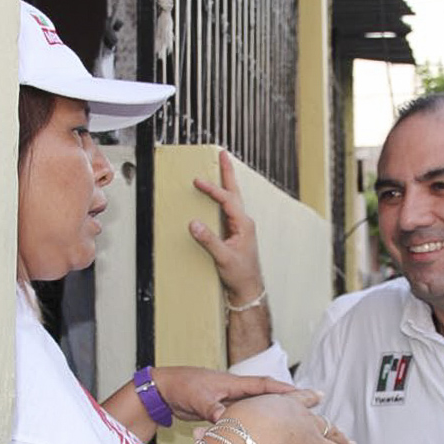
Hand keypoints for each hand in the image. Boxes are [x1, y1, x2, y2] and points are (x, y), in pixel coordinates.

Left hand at [152, 366, 292, 423]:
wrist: (166, 390)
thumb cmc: (182, 388)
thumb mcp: (198, 399)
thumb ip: (213, 409)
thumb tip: (225, 419)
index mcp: (236, 384)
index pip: (266, 386)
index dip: (285, 391)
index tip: (304, 395)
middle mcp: (239, 391)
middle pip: (272, 395)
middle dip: (293, 398)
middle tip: (318, 400)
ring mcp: (235, 400)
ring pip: (264, 407)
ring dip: (281, 411)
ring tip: (303, 418)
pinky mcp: (229, 410)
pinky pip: (253, 417)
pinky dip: (265, 422)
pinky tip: (274, 430)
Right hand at [189, 149, 264, 305]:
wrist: (248, 289)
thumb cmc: (240, 275)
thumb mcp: (223, 258)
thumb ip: (209, 240)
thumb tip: (194, 224)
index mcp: (244, 225)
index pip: (227, 200)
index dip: (212, 190)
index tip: (198, 182)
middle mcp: (244, 222)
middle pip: (235, 192)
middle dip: (228, 173)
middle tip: (224, 155)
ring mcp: (241, 227)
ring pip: (233, 199)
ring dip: (226, 182)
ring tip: (221, 167)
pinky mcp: (236, 233)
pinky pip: (228, 209)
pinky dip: (222, 198)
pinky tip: (216, 196)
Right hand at [225, 389, 354, 443]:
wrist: (254, 431)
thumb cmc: (239, 421)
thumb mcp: (231, 419)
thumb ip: (219, 430)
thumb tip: (197, 437)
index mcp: (285, 406)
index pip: (301, 400)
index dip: (310, 399)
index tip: (320, 396)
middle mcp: (304, 422)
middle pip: (327, 428)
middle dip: (338, 436)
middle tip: (349, 442)